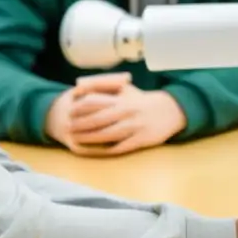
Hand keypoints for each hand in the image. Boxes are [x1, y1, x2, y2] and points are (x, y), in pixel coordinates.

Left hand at [65, 84, 186, 155]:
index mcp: (122, 99)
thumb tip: (80, 86)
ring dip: (89, 138)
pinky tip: (94, 152)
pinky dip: (105, 150)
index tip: (69, 111)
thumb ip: (105, 87)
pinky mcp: (140, 140)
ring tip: (75, 140)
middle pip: (99, 119)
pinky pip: (119, 147)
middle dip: (81, 124)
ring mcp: (134, 127)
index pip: (97, 101)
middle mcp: (127, 112)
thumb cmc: (142, 101)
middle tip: (67, 128)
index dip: (81, 107)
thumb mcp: (126, 89)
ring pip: (107, 134)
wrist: (170, 110)